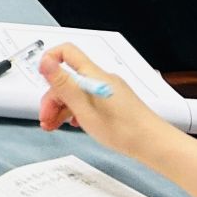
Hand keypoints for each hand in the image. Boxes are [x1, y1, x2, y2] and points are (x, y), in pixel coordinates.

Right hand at [37, 44, 164, 156]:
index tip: (42, 79)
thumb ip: (62, 84)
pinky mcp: (115, 102)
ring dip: (62, 106)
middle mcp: (102, 79)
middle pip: (68, 77)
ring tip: (55, 125)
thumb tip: (45, 61)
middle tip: (46, 117)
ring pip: (77, 91)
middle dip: (53, 96)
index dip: (49, 60)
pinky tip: (76, 124)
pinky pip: (89, 99)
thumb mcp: (83, 108)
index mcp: (93, 75)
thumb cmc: (123, 129)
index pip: (65, 52)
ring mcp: (109, 90)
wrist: (154, 144)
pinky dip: (77, 110)